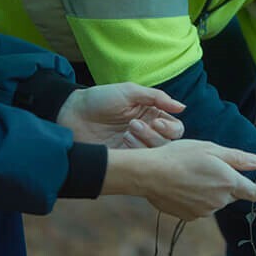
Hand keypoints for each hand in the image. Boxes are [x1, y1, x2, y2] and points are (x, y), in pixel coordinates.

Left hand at [57, 82, 184, 148]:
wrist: (74, 114)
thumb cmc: (101, 98)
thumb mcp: (130, 91)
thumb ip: (157, 97)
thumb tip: (182, 107)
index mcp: (153, 116)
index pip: (175, 128)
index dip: (170, 127)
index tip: (157, 122)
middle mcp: (148, 133)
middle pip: (169, 144)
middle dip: (154, 135)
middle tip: (134, 125)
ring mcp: (137, 148)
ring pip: (156, 155)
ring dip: (144, 142)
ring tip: (126, 132)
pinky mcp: (126, 160)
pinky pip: (141, 164)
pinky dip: (136, 153)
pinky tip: (123, 142)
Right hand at [101, 139, 255, 220]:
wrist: (151, 174)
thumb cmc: (181, 156)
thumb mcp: (211, 150)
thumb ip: (239, 158)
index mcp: (228, 182)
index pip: (251, 191)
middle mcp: (220, 200)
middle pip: (229, 193)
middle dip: (224, 184)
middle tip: (204, 167)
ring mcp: (205, 211)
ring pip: (213, 201)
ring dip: (207, 190)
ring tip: (189, 175)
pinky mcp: (190, 217)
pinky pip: (199, 207)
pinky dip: (194, 199)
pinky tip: (181, 187)